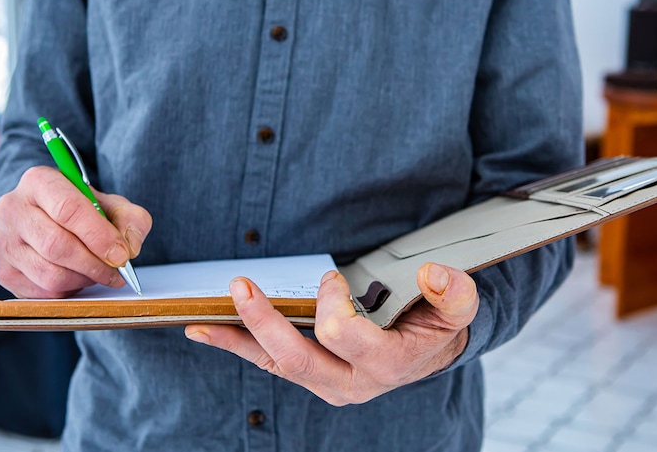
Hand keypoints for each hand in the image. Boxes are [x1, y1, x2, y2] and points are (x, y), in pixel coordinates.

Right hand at [0, 166, 151, 297]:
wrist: (46, 217)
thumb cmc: (81, 209)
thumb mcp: (111, 204)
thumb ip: (131, 219)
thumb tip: (129, 248)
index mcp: (39, 181)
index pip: (69, 209)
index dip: (99, 236)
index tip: (122, 254)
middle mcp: (12, 208)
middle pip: (57, 245)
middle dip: (94, 263)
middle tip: (117, 270)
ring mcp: (2, 241)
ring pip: (49, 274)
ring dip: (83, 279)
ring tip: (98, 272)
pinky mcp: (1, 269)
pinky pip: (41, 292)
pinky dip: (68, 290)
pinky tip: (78, 277)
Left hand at [184, 262, 477, 405]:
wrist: (427, 353)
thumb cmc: (436, 325)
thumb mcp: (458, 307)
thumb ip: (454, 292)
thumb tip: (432, 272)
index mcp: (384, 364)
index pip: (343, 335)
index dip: (332, 302)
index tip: (332, 277)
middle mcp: (349, 383)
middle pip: (296, 358)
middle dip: (264, 321)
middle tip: (240, 287)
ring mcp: (325, 383)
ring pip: (274, 364)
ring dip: (238, 337)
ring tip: (199, 317)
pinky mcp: (308, 375)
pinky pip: (266, 363)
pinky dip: (235, 345)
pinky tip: (204, 329)